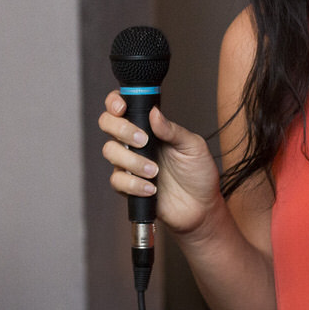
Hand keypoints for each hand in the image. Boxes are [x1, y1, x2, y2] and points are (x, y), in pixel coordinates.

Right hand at [98, 90, 222, 235]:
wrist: (200, 207)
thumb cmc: (198, 173)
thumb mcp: (193, 146)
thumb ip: (172, 130)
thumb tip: (154, 113)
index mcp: (150, 126)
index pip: (124, 107)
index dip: (115, 102)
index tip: (122, 107)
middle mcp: (135, 142)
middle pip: (108, 124)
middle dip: (121, 129)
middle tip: (143, 140)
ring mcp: (130, 163)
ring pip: (110, 151)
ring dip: (132, 160)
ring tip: (154, 170)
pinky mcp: (128, 185)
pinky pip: (117, 180)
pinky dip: (134, 184)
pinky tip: (151, 188)